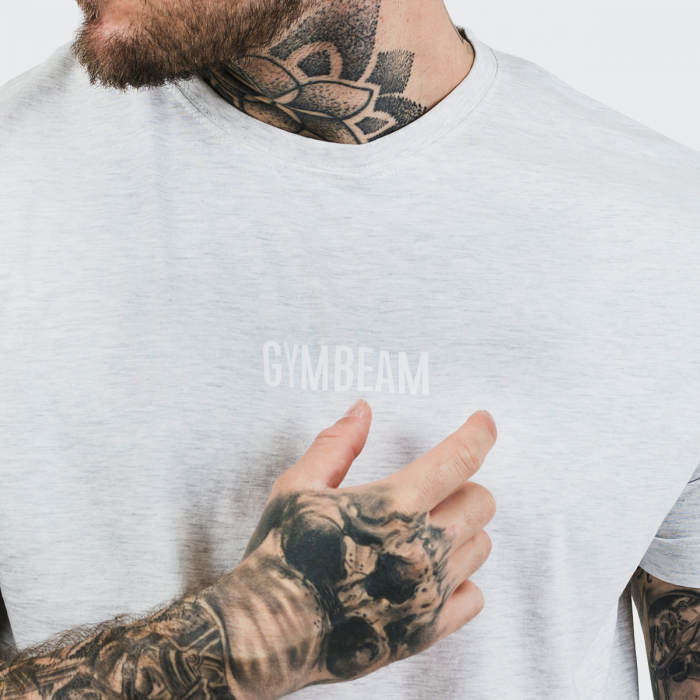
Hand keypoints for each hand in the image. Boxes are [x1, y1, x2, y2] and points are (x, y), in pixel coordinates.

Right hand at [211, 401, 496, 699]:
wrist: (267, 633)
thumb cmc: (281, 555)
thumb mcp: (299, 486)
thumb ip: (337, 444)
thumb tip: (362, 410)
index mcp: (392, 506)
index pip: (458, 460)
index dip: (478, 434)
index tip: (484, 423)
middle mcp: (421, 548)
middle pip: (481, 502)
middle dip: (463, 486)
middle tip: (433, 491)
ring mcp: (428, 593)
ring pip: (482, 546)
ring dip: (461, 531)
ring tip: (425, 532)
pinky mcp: (427, 630)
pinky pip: (474, 597)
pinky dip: (461, 580)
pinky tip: (432, 574)